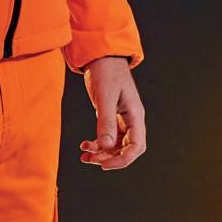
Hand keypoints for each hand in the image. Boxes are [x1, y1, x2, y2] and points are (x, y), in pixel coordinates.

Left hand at [79, 57, 145, 171]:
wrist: (101, 56)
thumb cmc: (106, 72)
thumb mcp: (105, 96)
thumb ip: (105, 121)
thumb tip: (106, 146)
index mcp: (135, 115)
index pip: (137, 146)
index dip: (123, 160)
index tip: (105, 165)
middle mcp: (131, 120)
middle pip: (126, 149)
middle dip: (109, 158)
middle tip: (91, 160)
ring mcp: (122, 119)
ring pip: (115, 145)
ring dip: (101, 153)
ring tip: (84, 155)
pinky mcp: (111, 117)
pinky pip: (107, 137)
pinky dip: (97, 144)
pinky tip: (85, 145)